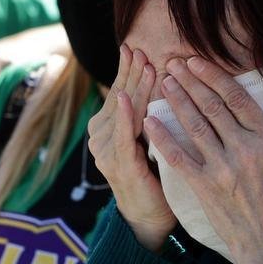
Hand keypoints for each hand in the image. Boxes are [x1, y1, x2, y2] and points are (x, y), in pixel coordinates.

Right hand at [87, 45, 175, 250]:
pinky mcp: (119, 164)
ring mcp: (106, 151)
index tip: (135, 48)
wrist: (149, 215)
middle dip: (130, 73)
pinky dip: (125, 116)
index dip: (126, 71)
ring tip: (143, 65)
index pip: (119, 92)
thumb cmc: (154, 175)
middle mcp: (100, 137)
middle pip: (119, 97)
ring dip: (133, 87)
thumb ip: (148, 112)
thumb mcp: (149, 137)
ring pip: (122, 112)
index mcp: (107, 127)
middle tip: (139, 49)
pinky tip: (127, 99)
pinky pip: (122, 136)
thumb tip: (162, 79)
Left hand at [143, 56, 262, 263]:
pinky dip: (163, 138)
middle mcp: (246, 149)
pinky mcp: (206, 188)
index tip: (198, 62)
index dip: (215, 77)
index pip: (239, 99)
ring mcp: (223, 168)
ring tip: (164, 82)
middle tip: (174, 63)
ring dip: (177, 101)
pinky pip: (179, 157)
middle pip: (213, 106)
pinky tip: (149, 121)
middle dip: (191, 82)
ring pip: (195, 125)